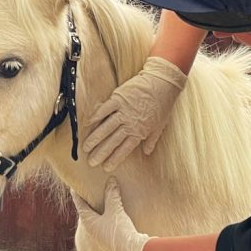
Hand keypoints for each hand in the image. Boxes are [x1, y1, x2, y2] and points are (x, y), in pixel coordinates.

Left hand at [72, 178, 150, 250]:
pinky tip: (115, 210)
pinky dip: (108, 215)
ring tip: (104, 197)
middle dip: (89, 200)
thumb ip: (112, 194)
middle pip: (88, 212)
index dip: (77, 194)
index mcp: (88, 222)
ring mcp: (101, 236)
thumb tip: (111, 180)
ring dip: (100, 208)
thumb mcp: (115, 209)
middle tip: (90, 188)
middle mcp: (92, 230)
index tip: (74, 186)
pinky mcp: (112, 239)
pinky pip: (107, 224)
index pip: (79, 204)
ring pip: (98, 218)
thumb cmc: (119, 230)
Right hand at [81, 56, 185, 171]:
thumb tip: (147, 152)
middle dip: (101, 153)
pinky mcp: (119, 98)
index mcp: (140, 131)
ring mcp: (123, 110)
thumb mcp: (160, 124)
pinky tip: (88, 124)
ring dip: (95, 138)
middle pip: (112, 141)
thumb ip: (152, 139)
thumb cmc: (163, 104)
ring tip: (86, 147)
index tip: (105, 167)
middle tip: (91, 162)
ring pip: (106, 127)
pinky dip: (96, 116)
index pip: (124, 149)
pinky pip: (105, 109)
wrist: (163, 82)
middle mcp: (130, 123)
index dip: (114, 159)